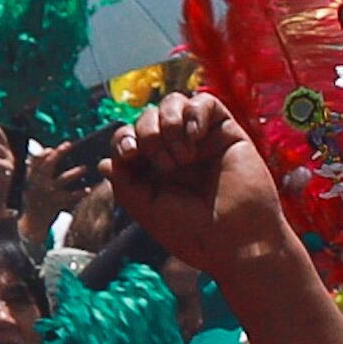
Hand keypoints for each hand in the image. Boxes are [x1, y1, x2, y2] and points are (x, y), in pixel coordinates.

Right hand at [21, 128, 108, 246]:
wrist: (32, 224)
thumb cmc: (35, 200)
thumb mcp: (31, 185)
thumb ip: (37, 170)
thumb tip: (50, 152)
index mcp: (32, 178)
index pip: (35, 162)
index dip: (42, 154)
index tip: (51, 148)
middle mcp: (39, 184)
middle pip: (49, 166)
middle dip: (58, 154)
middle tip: (69, 145)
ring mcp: (49, 194)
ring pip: (62, 180)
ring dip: (74, 173)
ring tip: (84, 168)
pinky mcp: (57, 204)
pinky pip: (70, 197)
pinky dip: (79, 193)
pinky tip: (88, 189)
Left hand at [111, 93, 296, 281]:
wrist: (238, 242)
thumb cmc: (196, 234)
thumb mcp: (148, 211)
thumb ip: (124, 184)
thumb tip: (104, 163)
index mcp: (157, 170)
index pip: (130, 137)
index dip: (123, 137)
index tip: (129, 154)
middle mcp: (178, 152)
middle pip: (148, 116)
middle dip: (148, 134)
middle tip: (167, 166)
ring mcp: (203, 141)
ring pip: (174, 102)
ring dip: (169, 123)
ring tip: (183, 156)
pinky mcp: (227, 132)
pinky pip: (205, 101)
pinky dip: (194, 113)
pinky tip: (196, 137)